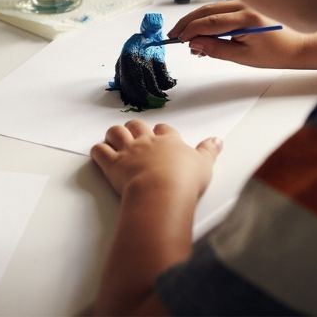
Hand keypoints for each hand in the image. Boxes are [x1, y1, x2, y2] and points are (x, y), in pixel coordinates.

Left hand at [91, 120, 220, 199]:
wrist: (162, 191)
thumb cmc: (185, 180)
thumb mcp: (205, 164)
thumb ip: (210, 151)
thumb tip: (218, 140)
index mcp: (169, 141)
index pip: (164, 129)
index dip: (161, 131)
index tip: (161, 135)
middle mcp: (146, 142)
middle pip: (136, 125)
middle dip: (134, 128)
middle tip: (134, 134)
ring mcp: (128, 151)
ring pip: (116, 132)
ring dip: (114, 135)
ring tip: (114, 139)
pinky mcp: (113, 164)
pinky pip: (100, 151)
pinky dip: (98, 150)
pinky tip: (100, 153)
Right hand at [167, 0, 311, 67]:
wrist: (296, 46)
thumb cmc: (275, 53)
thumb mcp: (243, 57)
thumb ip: (215, 49)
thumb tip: (193, 44)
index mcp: (247, 19)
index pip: (209, 22)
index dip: (190, 31)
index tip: (179, 40)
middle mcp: (245, 5)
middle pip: (206, 10)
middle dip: (187, 23)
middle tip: (173, 35)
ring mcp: (245, 1)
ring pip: (210, 7)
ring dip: (194, 20)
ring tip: (184, 35)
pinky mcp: (244, 2)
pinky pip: (218, 8)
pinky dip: (205, 18)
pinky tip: (199, 30)